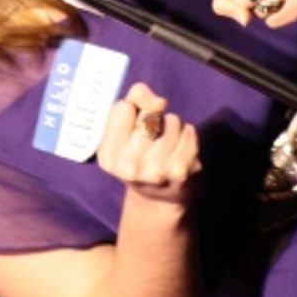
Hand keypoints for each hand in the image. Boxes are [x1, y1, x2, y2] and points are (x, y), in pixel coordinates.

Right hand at [96, 82, 200, 205]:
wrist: (157, 198)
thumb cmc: (137, 150)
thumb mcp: (124, 125)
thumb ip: (135, 98)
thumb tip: (159, 103)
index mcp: (107, 156)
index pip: (123, 108)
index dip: (132, 111)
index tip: (132, 125)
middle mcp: (128, 168)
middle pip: (149, 115)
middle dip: (154, 116)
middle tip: (152, 133)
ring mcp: (155, 173)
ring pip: (172, 122)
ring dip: (173, 124)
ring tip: (167, 137)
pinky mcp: (180, 173)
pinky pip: (189, 134)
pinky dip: (188, 132)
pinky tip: (182, 141)